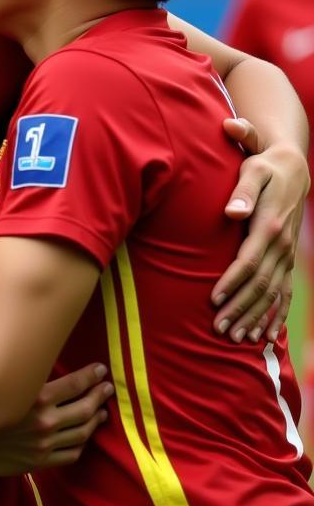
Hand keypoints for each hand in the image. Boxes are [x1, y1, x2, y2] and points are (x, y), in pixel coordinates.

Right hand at [0, 363, 111, 475]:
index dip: (90, 376)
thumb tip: (39, 362)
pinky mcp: (38, 462)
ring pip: (82, 432)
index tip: (100, 370)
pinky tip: (84, 437)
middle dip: (99, 396)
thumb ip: (23, 378)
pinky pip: (70, 454)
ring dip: (95, 420)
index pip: (74, 385)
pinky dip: (81, 444)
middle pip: (84, 408)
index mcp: (34, 398)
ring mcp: (43, 444)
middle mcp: (43, 421)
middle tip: (107, 388)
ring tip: (101, 411)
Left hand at [213, 118, 308, 342]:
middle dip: (240, 308)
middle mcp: (282, 245)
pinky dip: (276, 314)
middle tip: (219, 329)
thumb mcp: (252, 169)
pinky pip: (285, 292)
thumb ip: (241, 191)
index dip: (232, 282)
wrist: (291, 168)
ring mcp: (288, 255)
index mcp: (270, 226)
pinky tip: (265, 334)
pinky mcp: (289, 259)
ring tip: (237, 338)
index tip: (213, 299)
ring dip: (256, 317)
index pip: (249, 261)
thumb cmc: (262, 167)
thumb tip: (231, 211)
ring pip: (273, 293)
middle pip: (260, 285)